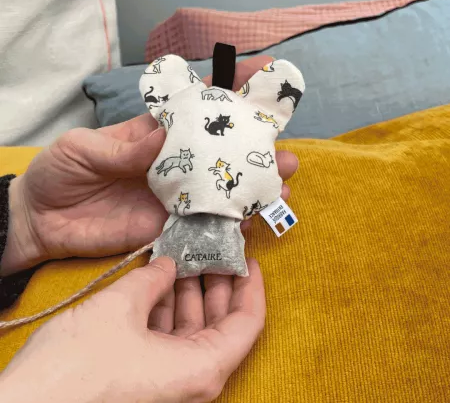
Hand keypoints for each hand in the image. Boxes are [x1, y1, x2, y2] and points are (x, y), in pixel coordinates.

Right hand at [0, 257, 265, 402]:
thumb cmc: (77, 368)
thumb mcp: (120, 307)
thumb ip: (151, 279)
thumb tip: (166, 262)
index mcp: (202, 367)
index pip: (248, 322)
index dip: (252, 286)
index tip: (248, 259)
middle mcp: (192, 378)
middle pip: (221, 322)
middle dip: (215, 282)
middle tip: (210, 249)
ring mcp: (169, 379)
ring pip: (192, 327)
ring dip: (186, 292)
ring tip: (181, 256)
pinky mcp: (146, 376)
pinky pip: (167, 337)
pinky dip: (164, 307)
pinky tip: (155, 281)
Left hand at [1, 56, 297, 274]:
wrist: (42, 222)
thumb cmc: (59, 174)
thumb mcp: (84, 149)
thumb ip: (125, 147)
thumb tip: (165, 136)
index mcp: (151, 136)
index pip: (192, 110)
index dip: (223, 93)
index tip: (259, 78)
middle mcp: (170, 165)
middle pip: (217, 154)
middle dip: (252, 150)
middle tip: (284, 153)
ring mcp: (171, 198)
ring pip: (218, 190)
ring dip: (249, 189)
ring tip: (281, 187)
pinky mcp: (165, 228)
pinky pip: (201, 225)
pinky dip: (226, 223)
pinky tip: (251, 221)